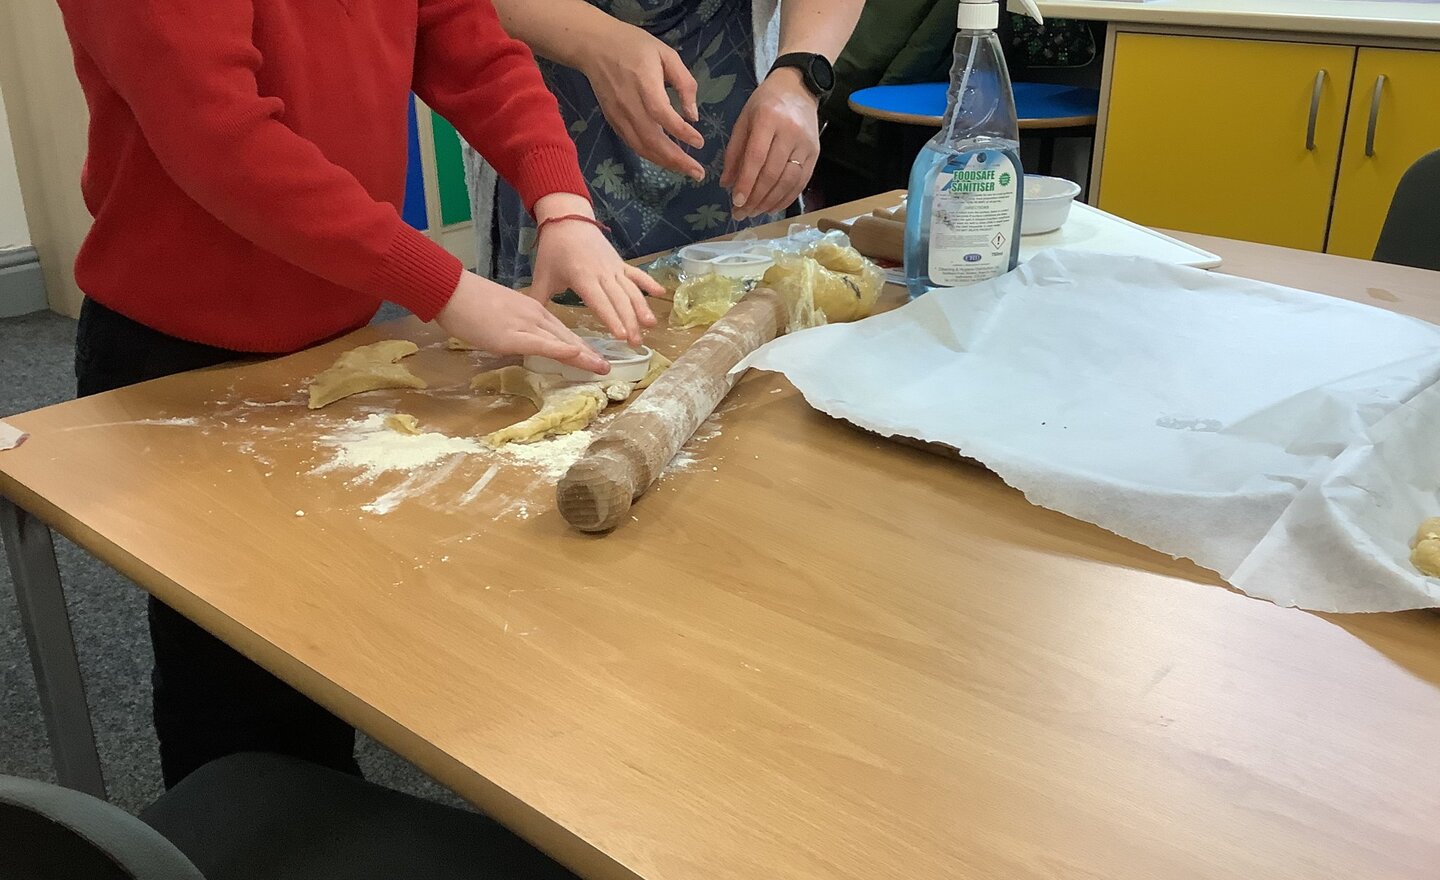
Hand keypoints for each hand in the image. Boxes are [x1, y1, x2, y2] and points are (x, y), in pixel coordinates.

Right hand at [437, 271, 608, 374]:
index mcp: (533, 311)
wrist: (451, 291)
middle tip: (607, 367)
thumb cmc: (470, 304)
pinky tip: (577, 355)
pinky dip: (560, 350)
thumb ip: (516, 329)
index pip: (562, 333)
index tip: (595, 358)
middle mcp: (535, 317)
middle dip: (588, 354)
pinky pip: (541, 344)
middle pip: (568, 338)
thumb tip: (522, 343)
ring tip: (602, 368)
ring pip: (561, 342)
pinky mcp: (513, 335)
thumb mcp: (501, 316)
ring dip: (583, 356)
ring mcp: (525, 325)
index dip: (581, 347)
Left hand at [529, 194, 662, 347]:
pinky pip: (636, 274)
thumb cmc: (553, 249)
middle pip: (619, 300)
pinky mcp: (619, 263)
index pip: (599, 302)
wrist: (567, 219)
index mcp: (582, 277)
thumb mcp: (542, 276)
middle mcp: (602, 273)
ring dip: (642, 308)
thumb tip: (530, 324)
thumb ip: (538, 300)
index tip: (620, 336)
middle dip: (629, 322)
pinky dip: (649, 282)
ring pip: (631, 290)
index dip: (611, 319)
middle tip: (636, 343)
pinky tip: (661, 293)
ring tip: (650, 325)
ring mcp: (613, 267)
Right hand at [574, 22, 705, 180]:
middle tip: (698, 173)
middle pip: (652, 140)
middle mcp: (629, 105)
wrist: (595, 46)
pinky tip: (666, 160)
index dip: (681, 132)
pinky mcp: (613, 121)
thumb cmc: (634, 46)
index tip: (699, 142)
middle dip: (676, 160)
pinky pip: (633, 144)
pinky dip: (650, 156)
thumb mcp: (666, 54)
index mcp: (644, 84)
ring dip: (665, 163)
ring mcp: (618, 116)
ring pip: (642, 147)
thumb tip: (693, 115)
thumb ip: (684, 83)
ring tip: (686, 171)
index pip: (662, 115)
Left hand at [720, 69, 820, 220]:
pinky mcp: (816, 154)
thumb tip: (726, 184)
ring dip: (770, 202)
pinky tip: (772, 207)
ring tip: (754, 212)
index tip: (735, 202)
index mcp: (768, 119)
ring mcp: (806, 144)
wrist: (798, 88)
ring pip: (788, 181)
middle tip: (741, 213)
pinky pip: (801, 182)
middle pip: (773, 173)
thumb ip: (734, 152)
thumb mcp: (743, 120)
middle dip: (755, 198)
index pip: (757, 157)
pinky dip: (786, 198)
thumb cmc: (765, 103)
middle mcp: (791, 132)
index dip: (746, 182)